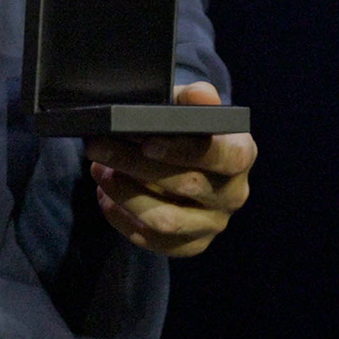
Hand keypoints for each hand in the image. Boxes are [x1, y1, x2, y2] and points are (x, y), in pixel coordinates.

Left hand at [86, 84, 255, 259]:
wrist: (188, 159)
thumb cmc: (187, 128)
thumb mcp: (190, 106)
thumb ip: (194, 98)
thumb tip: (200, 94)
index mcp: (240, 154)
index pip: (224, 157)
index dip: (185, 151)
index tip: (147, 142)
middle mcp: (233, 194)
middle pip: (185, 186)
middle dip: (134, 165)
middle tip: (98, 147)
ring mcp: (213, 224)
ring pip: (167, 221)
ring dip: (125, 195)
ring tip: (98, 170)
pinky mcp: (192, 245)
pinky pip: (154, 242)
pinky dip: (123, 220)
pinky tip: (106, 197)